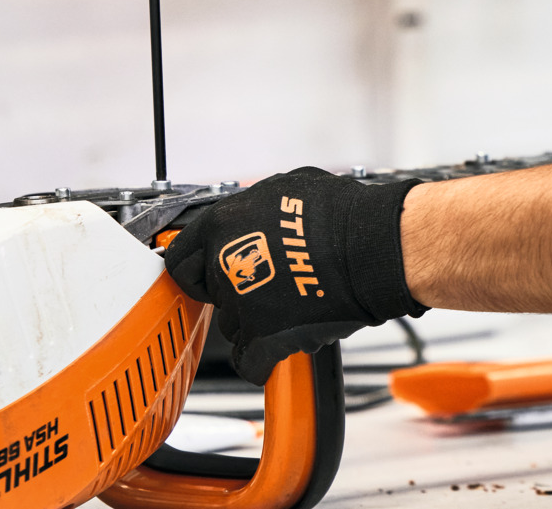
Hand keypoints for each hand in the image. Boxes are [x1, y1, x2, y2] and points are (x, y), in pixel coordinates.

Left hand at [165, 167, 423, 384]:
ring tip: (289, 308)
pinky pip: (250, 362)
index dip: (196, 270)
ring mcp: (241, 305)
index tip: (206, 277)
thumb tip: (248, 214)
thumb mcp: (284, 189)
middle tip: (263, 288)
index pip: (180, 259)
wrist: (372, 246)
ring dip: (254, 323)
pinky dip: (264, 360)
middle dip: (233, 295)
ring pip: (232, 328)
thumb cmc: (340, 214)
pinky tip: (282, 346)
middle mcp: (224, 265)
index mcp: (221, 225)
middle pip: (211, 295)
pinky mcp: (265, 338)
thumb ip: (251, 209)